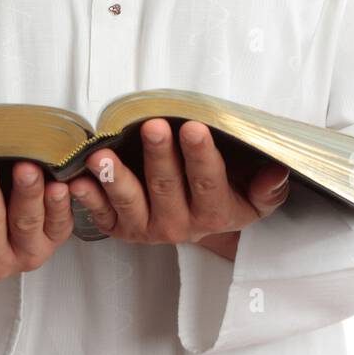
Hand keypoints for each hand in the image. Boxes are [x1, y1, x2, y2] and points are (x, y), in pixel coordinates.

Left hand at [58, 119, 290, 246]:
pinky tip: (75, 182)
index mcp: (214, 213)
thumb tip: (278, 170)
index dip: (200, 155)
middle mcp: (179, 224)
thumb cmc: (229, 194)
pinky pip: (101, 215)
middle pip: (167, 186)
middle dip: (159, 155)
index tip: (193, 127)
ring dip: (115, 178)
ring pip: (130, 202)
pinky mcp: (120, 228)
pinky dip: (87, 198)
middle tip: (151, 126)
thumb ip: (268, 187)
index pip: (208, 181)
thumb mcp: (256, 195)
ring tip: (102, 157)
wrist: (202, 223)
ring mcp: (146, 227)